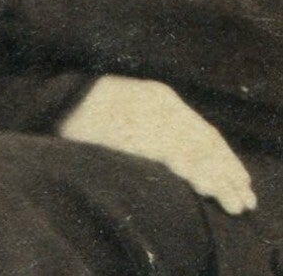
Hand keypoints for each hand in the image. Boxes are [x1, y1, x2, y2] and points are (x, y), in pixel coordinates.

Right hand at [58, 75, 254, 215]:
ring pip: (197, 150)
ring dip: (219, 178)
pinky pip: (174, 154)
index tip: (239, 178)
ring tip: (233, 201)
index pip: (203, 130)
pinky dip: (196, 172)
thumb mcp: (126, 109)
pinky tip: (208, 188)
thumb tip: (175, 154)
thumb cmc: (85, 110)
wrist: (55, 99)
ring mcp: (150, 116)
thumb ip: (148, 124)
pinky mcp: (139, 131)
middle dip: (228, 170)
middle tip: (243, 197)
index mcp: (159, 97)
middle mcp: (161, 104)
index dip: (224, 156)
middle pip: (206, 141)